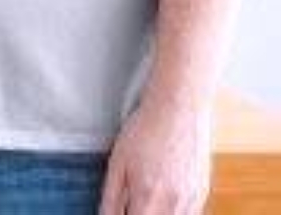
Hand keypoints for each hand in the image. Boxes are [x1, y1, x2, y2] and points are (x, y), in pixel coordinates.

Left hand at [100, 97, 213, 214]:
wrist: (179, 108)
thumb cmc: (146, 130)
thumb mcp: (117, 162)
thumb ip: (111, 198)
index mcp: (148, 196)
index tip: (119, 212)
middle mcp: (174, 203)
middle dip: (140, 214)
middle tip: (132, 203)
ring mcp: (191, 199)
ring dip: (157, 214)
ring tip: (145, 201)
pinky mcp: (202, 193)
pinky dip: (173, 212)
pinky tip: (161, 200)